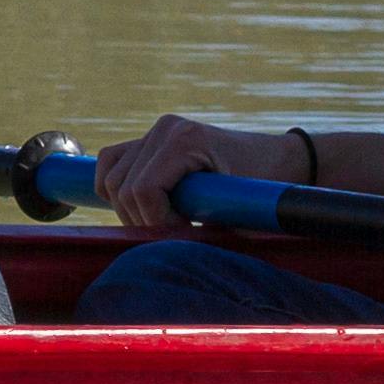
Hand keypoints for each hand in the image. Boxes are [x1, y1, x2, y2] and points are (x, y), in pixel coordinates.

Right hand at [96, 116, 303, 230]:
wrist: (274, 160)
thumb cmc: (261, 188)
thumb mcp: (240, 211)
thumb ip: (206, 231)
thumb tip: (172, 255)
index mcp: (186, 140)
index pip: (142, 191)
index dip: (157, 222)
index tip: (185, 231)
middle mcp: (165, 129)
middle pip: (122, 188)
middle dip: (144, 219)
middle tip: (177, 231)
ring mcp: (155, 131)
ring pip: (110, 179)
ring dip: (130, 209)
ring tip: (165, 220)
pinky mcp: (148, 139)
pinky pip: (110, 163)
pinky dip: (113, 189)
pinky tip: (140, 207)